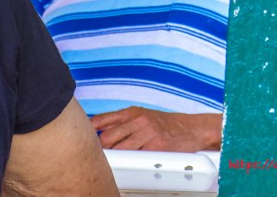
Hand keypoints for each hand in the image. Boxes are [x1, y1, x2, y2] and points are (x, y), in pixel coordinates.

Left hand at [91, 106, 220, 151]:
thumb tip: (96, 129)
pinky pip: (136, 158)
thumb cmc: (167, 124)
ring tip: (117, 162)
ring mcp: (147, 133)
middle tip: (103, 156)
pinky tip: (134, 163)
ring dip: (116, 158)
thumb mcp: (143, 116)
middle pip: (106, 138)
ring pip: (119, 150)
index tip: (83, 139)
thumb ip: (121, 121)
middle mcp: (139, 120)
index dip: (89, 131)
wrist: (192, 129)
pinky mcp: (156, 146)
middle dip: (103, 149)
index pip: (102, 120)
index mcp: (133, 112)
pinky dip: (132, 163)